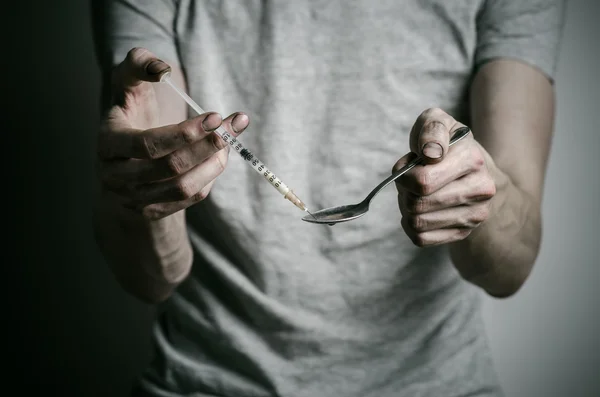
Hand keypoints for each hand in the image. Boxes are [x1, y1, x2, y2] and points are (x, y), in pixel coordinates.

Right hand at [97, 48, 248, 219]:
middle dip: (206, 146)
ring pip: (182, 187)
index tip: (215, 115)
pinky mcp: (153, 211)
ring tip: (228, 141)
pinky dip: (210, 177)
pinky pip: (190, 198)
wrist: (121, 161)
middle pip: (169, 167)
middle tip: (232, 127)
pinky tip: (218, 157)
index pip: (147, 144)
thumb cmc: (131, 115)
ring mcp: (133, 198)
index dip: (184, 133)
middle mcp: (116, 176)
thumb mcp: (127, 86)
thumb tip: (162, 68)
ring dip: (213, 163)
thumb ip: (138, 64)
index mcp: (108, 143)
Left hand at [393, 108, 496, 246]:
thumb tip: (431, 153)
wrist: (474, 172)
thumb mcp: (437, 123)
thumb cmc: (447, 145)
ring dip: (406, 208)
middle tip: (410, 180)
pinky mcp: (463, 233)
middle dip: (404, 191)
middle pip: (417, 204)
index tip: (410, 164)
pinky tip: (420, 211)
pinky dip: (411, 226)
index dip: (404, 174)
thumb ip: (431, 128)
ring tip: (416, 194)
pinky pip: (421, 238)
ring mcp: (475, 215)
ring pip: (417, 223)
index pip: (423, 181)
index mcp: (473, 160)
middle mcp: (480, 190)